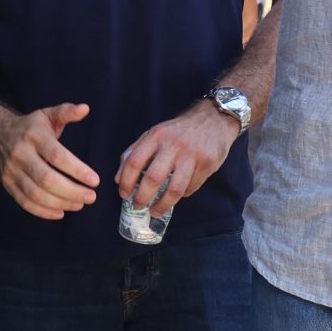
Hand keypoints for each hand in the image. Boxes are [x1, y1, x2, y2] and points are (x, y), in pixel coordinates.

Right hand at [0, 100, 98, 220]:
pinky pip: (25, 202)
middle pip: (46, 179)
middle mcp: (21, 154)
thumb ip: (66, 112)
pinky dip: (44, 212)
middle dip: (71, 191)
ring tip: (80, 204)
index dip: (77, 170)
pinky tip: (61, 212)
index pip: (57, 156)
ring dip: (61, 202)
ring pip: (36, 194)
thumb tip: (85, 108)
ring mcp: (12, 172)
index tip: (95, 181)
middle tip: (91, 197)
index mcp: (34, 136)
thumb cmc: (30, 127)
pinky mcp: (8, 185)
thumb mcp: (47, 115)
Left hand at [116, 100, 239, 212]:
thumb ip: (134, 153)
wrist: (213, 119)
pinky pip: (191, 188)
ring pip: (175, 189)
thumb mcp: (154, 134)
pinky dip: (182, 195)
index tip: (123, 194)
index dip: (126, 181)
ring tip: (154, 211)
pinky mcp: (207, 165)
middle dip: (142, 197)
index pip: (134, 161)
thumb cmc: (178, 131)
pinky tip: (176, 195)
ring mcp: (192, 156)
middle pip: (153, 178)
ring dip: (162, 204)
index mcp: (156, 136)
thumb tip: (118, 179)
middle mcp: (173, 145)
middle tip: (138, 206)